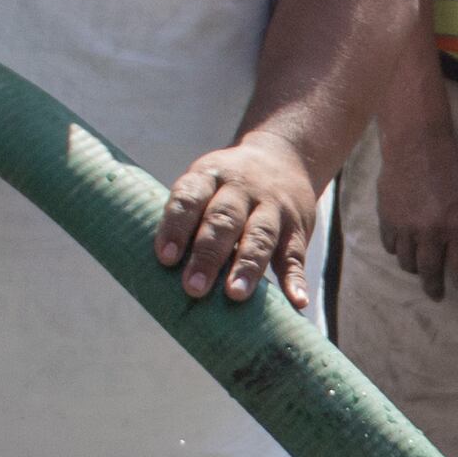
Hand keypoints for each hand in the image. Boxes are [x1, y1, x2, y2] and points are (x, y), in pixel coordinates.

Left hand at [156, 133, 320, 302]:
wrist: (284, 155)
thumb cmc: (227, 188)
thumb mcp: (206, 185)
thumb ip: (189, 222)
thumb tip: (159, 278)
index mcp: (209, 176)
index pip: (189, 198)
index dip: (176, 227)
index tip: (166, 258)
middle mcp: (241, 188)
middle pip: (224, 219)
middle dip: (208, 254)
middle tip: (194, 288)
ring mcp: (272, 206)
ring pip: (260, 235)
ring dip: (248, 266)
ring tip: (235, 294)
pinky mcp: (297, 226)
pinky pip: (296, 254)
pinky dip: (296, 278)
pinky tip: (297, 301)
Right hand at [376, 113, 457, 298]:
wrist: (415, 142)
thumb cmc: (449, 164)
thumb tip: (457, 248)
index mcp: (456, 224)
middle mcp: (430, 230)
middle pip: (430, 271)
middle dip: (434, 287)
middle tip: (437, 295)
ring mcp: (405, 226)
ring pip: (407, 262)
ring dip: (415, 269)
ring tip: (420, 270)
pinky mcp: (387, 218)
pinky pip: (391, 245)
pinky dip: (398, 250)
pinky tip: (403, 248)